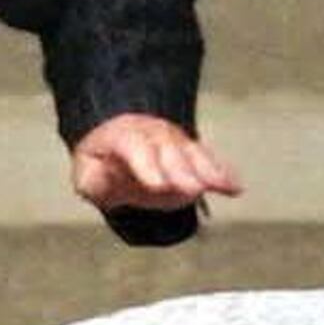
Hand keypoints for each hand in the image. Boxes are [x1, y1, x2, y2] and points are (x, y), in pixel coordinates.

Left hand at [71, 113, 242, 216]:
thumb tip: (108, 179)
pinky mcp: (192, 154)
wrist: (120, 141)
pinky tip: (235, 187)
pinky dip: (222, 174)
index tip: (158, 186)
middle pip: (169, 150)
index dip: (147, 166)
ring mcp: (176, 141)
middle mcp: (153, 134)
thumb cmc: (101, 165)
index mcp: (122, 136)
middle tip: (193, 190)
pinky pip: (209, 162)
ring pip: (193, 153)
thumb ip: (96, 181)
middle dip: (182, 171)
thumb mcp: (88, 176)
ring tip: (224, 186)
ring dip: (209, 170)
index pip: (135, 147)